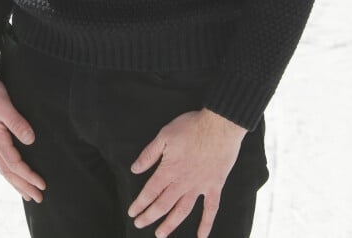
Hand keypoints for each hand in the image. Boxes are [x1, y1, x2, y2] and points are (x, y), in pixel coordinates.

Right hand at [0, 78, 45, 201]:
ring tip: (27, 194)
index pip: (15, 164)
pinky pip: (1, 160)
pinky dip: (9, 172)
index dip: (29, 176)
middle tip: (38, 199)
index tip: (41, 185)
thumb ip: (17, 122)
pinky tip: (14, 173)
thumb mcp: (4, 105)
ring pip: (4, 168)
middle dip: (23, 186)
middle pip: (9, 172)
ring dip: (16, 182)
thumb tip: (30, 140)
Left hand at [128, 108, 245, 237]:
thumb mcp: (165, 135)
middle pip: (163, 204)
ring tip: (160, 234)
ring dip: (170, 224)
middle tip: (139, 224)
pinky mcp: (215, 185)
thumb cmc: (191, 127)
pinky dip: (206, 224)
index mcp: (169, 169)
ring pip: (182, 211)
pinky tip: (201, 236)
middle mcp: (183, 182)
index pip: (150, 191)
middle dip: (149, 216)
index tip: (132, 212)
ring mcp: (200, 186)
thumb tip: (135, 168)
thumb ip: (149, 154)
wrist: (219, 125)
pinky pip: (210, 209)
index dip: (140, 203)